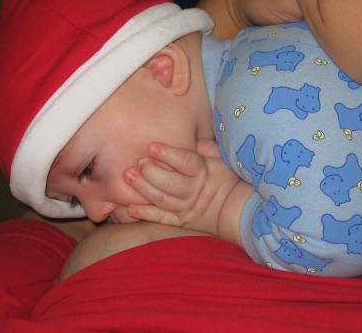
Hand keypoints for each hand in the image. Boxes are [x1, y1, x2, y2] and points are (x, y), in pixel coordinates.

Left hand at [123, 140, 252, 243]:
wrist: (233, 208)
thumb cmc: (224, 177)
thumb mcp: (222, 159)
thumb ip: (208, 147)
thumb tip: (196, 141)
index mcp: (203, 172)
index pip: (185, 162)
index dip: (168, 154)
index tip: (152, 147)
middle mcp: (193, 190)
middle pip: (171, 183)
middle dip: (152, 173)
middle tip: (138, 163)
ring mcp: (185, 207)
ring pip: (162, 199)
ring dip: (143, 189)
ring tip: (128, 177)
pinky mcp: (179, 220)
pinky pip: (161, 218)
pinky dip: (146, 214)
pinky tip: (131, 208)